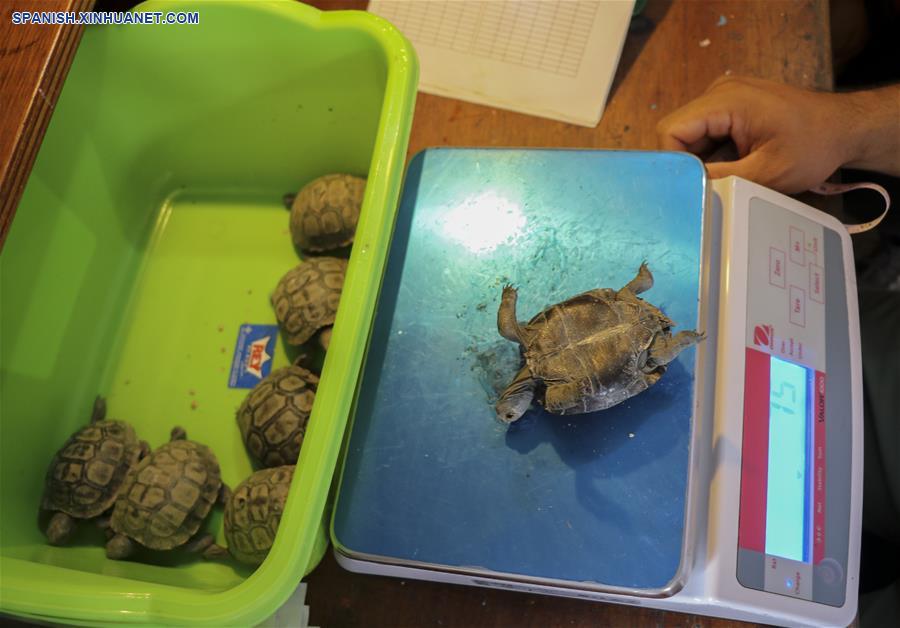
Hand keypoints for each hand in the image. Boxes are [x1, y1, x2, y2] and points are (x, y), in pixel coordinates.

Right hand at [656, 75, 898, 193]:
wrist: (846, 128)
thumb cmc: (813, 147)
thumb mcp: (766, 172)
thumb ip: (720, 178)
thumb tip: (684, 190)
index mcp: (726, 101)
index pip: (672, 130)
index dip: (672, 162)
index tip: (685, 188)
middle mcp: (719, 92)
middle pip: (678, 131)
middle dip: (685, 164)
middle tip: (700, 191)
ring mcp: (725, 97)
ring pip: (690, 134)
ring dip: (699, 161)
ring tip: (718, 181)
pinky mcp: (731, 107)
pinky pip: (706, 132)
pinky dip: (710, 155)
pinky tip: (727, 170)